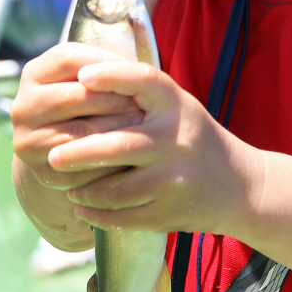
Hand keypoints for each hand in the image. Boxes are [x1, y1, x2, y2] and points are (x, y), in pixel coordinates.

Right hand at [11, 43, 143, 192]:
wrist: (65, 152)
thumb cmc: (88, 104)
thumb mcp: (89, 80)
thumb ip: (104, 64)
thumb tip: (140, 39)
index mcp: (34, 74)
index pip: (68, 57)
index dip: (104, 62)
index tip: (134, 70)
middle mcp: (23, 106)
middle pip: (75, 95)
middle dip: (115, 99)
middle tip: (144, 103)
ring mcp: (27, 140)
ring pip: (79, 133)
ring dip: (116, 129)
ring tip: (142, 126)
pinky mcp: (40, 170)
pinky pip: (80, 165)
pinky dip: (106, 159)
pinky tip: (129, 153)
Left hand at [47, 58, 262, 235]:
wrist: (239, 184)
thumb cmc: (194, 136)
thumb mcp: (177, 107)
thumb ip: (139, 95)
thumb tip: (81, 79)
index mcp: (177, 105)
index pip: (144, 80)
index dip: (113, 75)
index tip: (82, 75)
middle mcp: (177, 139)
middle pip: (118, 144)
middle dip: (79, 152)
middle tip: (52, 155)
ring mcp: (174, 179)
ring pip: (115, 188)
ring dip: (85, 189)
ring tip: (68, 185)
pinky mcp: (169, 212)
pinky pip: (122, 216)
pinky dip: (97, 214)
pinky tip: (83, 207)